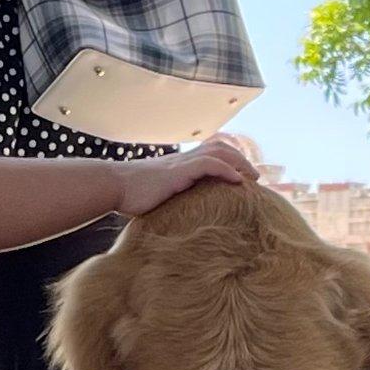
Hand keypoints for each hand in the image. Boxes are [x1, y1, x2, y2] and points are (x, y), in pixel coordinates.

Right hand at [114, 138, 258, 218]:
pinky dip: (226, 170)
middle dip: (240, 159)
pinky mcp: (179, 171)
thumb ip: (172, 202)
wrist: (114, 187)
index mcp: (180, 165)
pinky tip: (238, 182)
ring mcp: (182, 163)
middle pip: (220, 147)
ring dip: (239, 163)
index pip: (211, 153)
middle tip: (255, 177)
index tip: (243, 176)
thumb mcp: (157, 198)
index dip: (229, 160)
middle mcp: (184, 160)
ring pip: (219, 152)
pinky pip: (210, 164)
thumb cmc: (131, 197)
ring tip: (253, 179)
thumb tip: (180, 222)